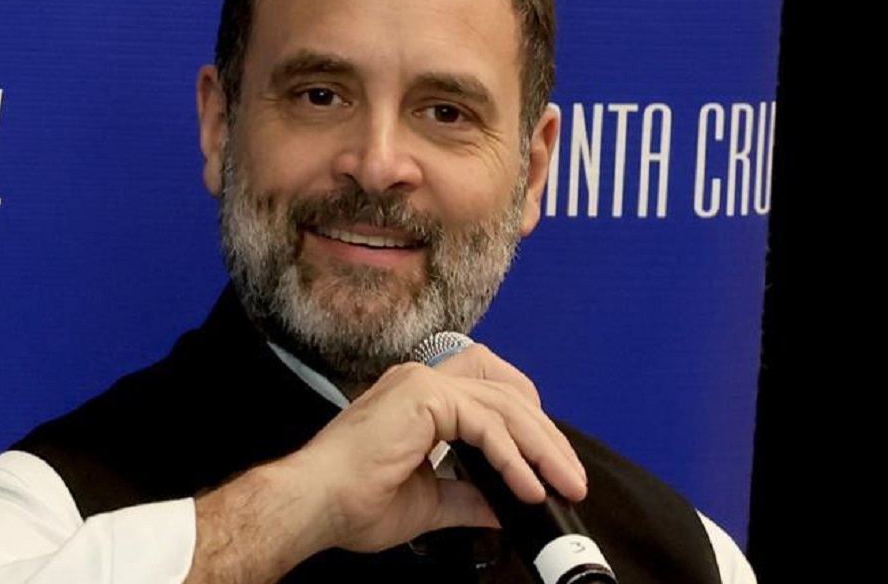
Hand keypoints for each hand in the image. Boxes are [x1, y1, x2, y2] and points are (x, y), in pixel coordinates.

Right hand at [291, 343, 587, 552]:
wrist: (315, 504)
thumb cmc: (353, 502)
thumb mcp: (428, 502)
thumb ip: (469, 497)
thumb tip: (505, 506)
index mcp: (421, 399)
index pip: (491, 393)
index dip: (527, 425)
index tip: (550, 465)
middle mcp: (423, 380)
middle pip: (507, 393)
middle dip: (546, 436)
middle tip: (572, 477)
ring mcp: (422, 383)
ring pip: (503, 403)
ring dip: (541, 446)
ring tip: (563, 483)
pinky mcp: (423, 396)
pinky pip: (485, 422)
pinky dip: (512, 456)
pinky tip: (526, 486)